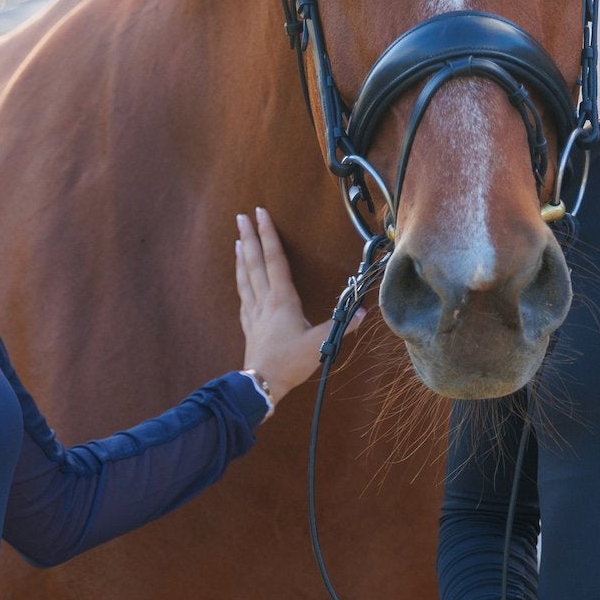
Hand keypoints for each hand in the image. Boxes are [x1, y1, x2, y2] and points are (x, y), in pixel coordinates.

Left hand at [234, 208, 359, 405]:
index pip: (275, 259)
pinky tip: (240, 278)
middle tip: (241, 216)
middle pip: (255, 262)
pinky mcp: (249, 325)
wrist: (261, 385)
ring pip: (245, 277)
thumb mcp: (320, 343)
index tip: (260, 214)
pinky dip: (241, 280)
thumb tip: (361, 312)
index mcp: (282, 300)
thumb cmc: (290, 363)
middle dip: (250, 237)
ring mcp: (254, 313)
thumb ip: (340, 326)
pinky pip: (243, 296)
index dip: (268, 235)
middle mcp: (265, 301)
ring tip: (238, 239)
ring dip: (242, 256)